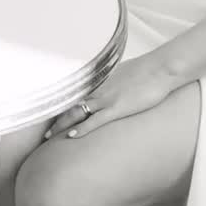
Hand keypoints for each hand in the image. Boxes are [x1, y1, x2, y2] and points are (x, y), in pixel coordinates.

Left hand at [44, 53, 178, 138]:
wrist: (161, 68)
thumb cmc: (149, 70)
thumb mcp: (128, 73)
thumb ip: (117, 80)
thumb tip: (116, 84)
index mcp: (102, 82)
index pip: (77, 95)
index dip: (64, 106)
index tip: (53, 114)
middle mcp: (100, 89)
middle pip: (72, 104)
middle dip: (57, 118)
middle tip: (44, 132)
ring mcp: (107, 99)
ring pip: (78, 112)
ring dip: (62, 125)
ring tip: (49, 137)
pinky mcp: (117, 108)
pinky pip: (96, 120)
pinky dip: (82, 128)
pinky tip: (71, 136)